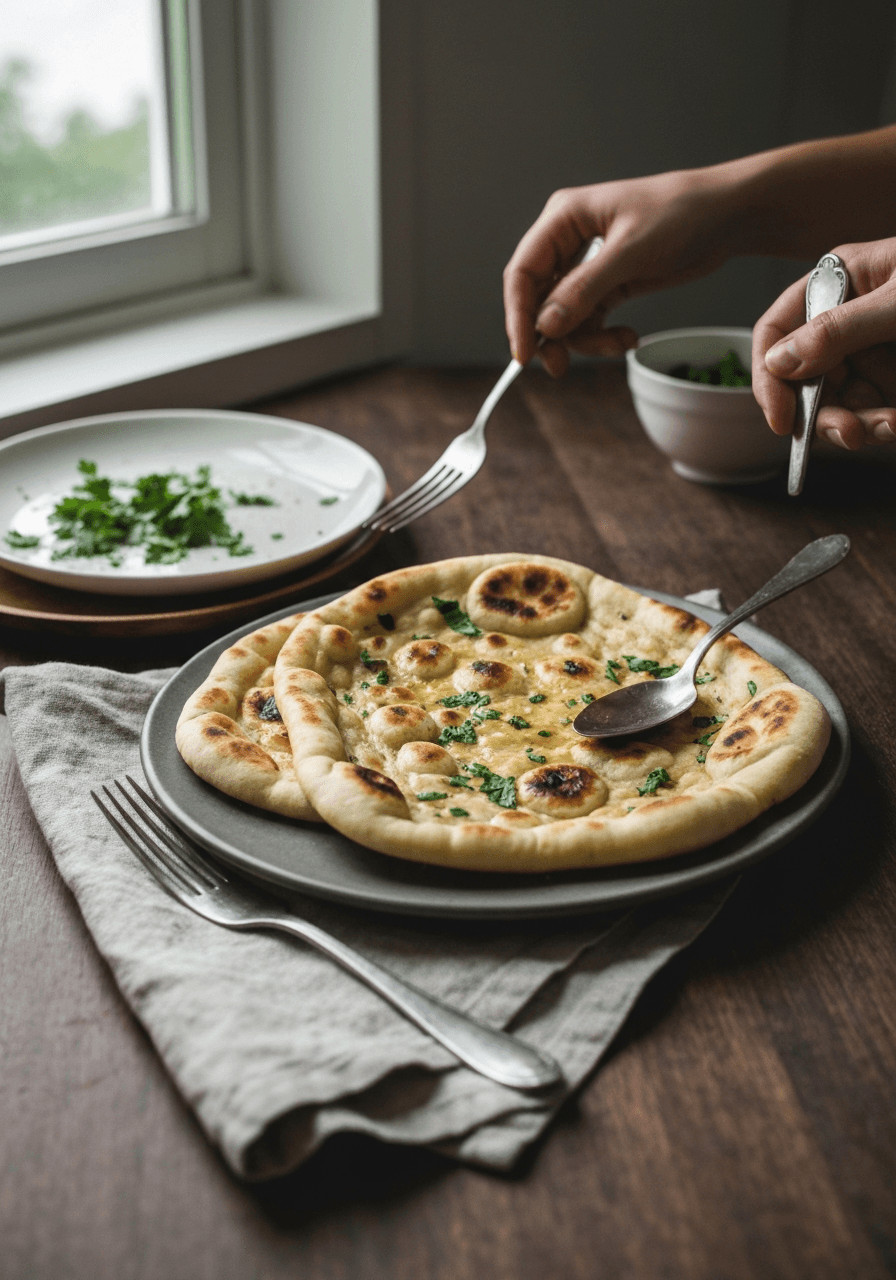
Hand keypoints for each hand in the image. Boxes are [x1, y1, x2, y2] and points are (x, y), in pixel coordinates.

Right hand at [503, 168, 738, 375]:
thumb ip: (584, 289)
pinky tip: (627, 338)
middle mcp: (568, 240)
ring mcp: (588, 264)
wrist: (727, 216)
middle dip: (551, 334)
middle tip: (560, 367)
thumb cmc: (682, 213)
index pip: (523, 272)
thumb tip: (544, 326)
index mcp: (563, 217)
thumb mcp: (631, 251)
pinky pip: (590, 319)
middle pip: (538, 298)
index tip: (524, 354)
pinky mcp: (609, 283)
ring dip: (584, 339)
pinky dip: (603, 336)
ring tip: (618, 345)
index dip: (517, 315)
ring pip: (564, 316)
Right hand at [753, 237, 895, 448]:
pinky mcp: (895, 369)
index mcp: (838, 281)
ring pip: (841, 399)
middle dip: (826, 412)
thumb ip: (839, 328)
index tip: (783, 420)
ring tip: (890, 426)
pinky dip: (884, 421)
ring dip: (860, 422)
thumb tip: (778, 361)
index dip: (770, 377)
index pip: (777, 329)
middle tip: (850, 434)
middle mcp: (847, 314)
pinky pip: (873, 404)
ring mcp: (872, 343)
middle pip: (808, 376)